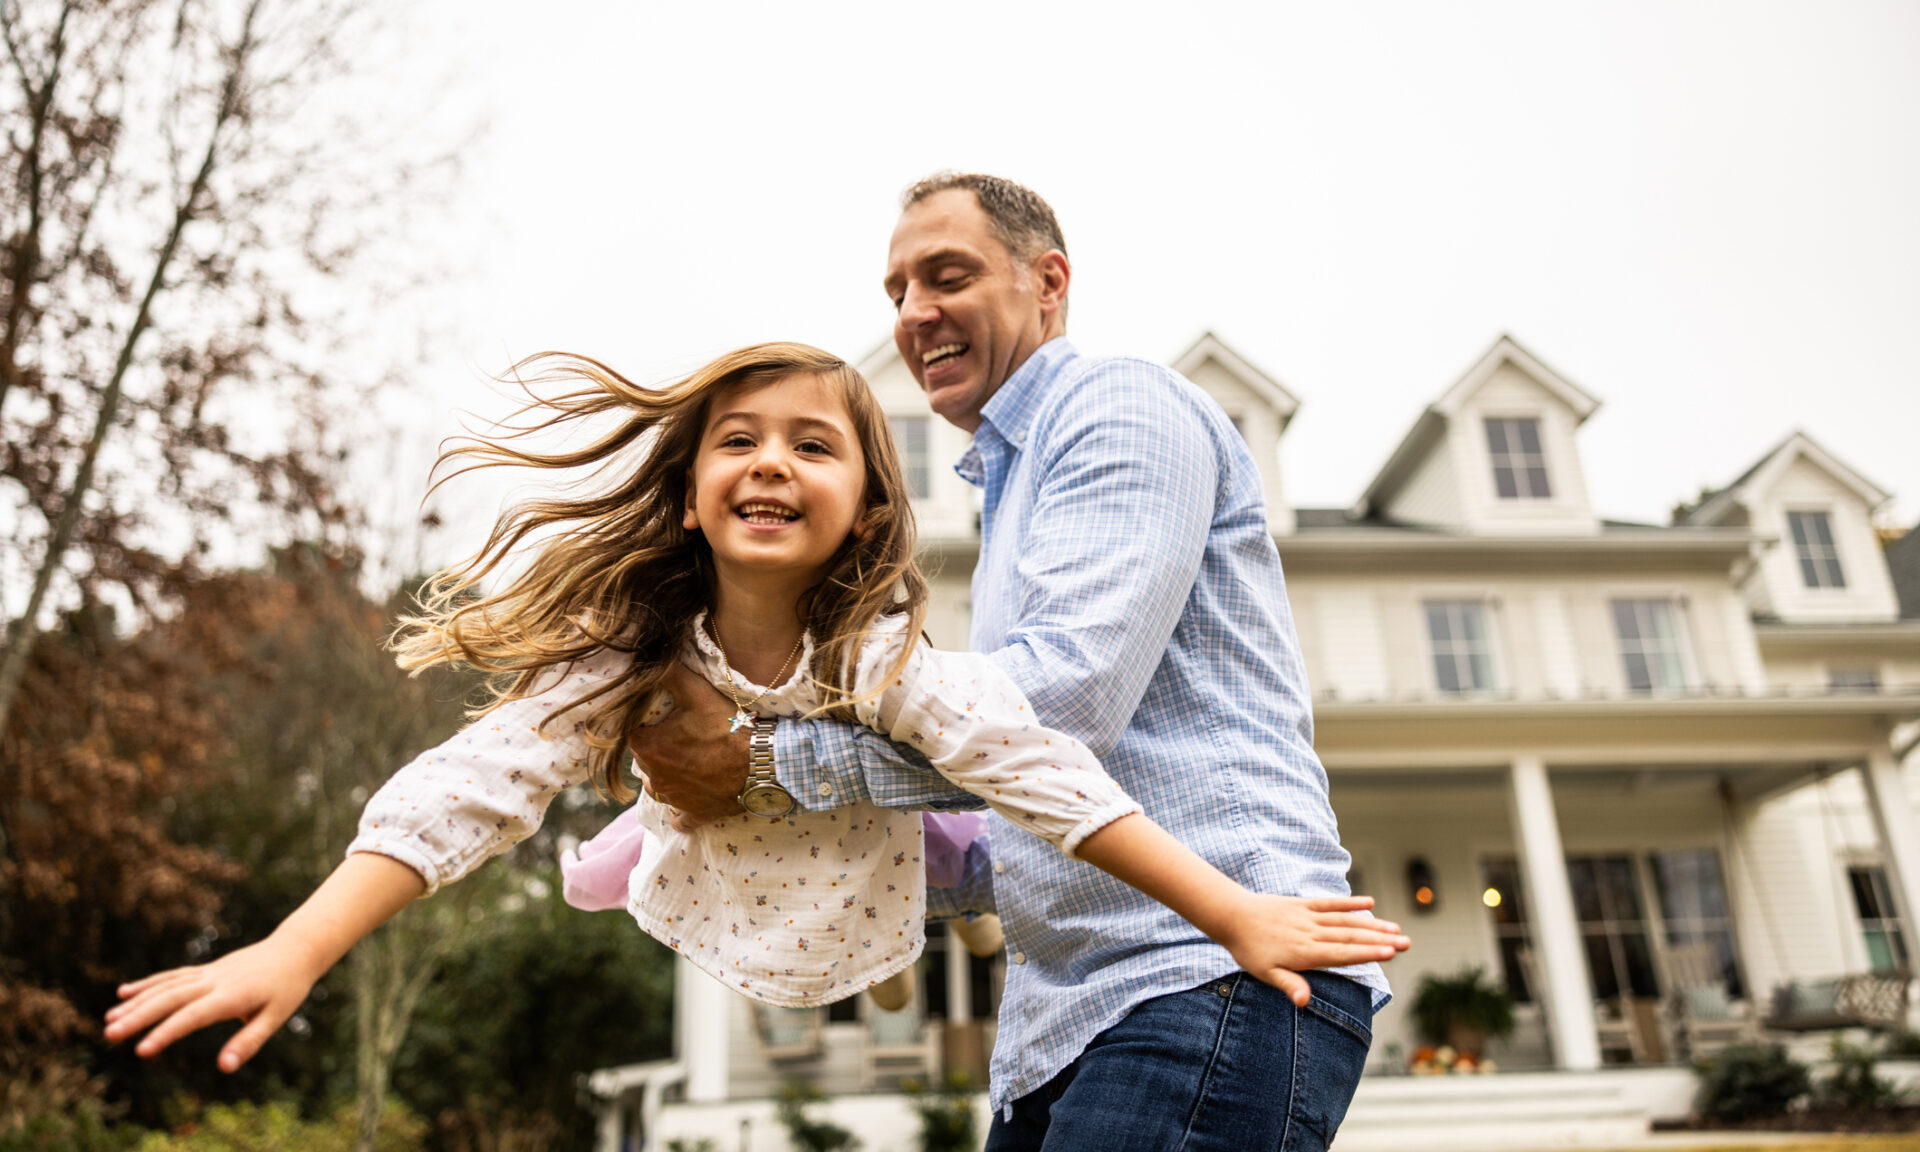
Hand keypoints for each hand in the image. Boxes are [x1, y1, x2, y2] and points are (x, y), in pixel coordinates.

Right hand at [104, 936, 323, 1072]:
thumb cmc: (287, 989)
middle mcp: (214, 981)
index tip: (141, 1050)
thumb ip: (249, 1042)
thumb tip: (225, 1068)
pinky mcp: (206, 970)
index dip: (166, 1033)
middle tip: (109, 1034)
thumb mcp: (276, 1018)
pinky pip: (172, 976)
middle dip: (139, 1016)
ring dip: (137, 1001)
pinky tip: (125, 992)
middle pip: (171, 998)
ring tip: (109, 1019)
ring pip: (166, 986)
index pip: (193, 1016)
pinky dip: (148, 984)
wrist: (295, 950)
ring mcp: (208, 973)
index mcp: (232, 996)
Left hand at [629, 661, 752, 829]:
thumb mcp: (698, 693)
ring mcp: (674, 801)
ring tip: (694, 760)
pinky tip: (692, 797)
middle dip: (659, 749)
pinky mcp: (694, 815)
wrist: (763, 764)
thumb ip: (670, 674)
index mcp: (648, 749)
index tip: (668, 720)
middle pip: (646, 761)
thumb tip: (654, 660)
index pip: (633, 734)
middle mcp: (654, 779)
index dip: (650, 725)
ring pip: (660, 787)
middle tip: (685, 736)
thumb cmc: (729, 728)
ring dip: (670, 775)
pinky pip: (681, 818)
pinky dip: (683, 811)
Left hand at [1216, 894, 1409, 1005]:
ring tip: (1395, 928)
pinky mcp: (1303, 904)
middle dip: (1380, 940)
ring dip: (1372, 924)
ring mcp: (1308, 917)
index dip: (1367, 953)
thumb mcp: (1266, 973)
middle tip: (1406, 943)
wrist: (1232, 916)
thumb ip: (1288, 985)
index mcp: (1304, 952)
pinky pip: (1330, 903)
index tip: (1391, 953)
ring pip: (1345, 921)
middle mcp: (1311, 933)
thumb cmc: (1249, 950)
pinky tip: (1369, 902)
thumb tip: (1304, 1002)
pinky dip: (1350, 903)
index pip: (1342, 954)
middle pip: (1350, 937)